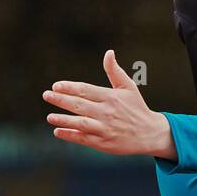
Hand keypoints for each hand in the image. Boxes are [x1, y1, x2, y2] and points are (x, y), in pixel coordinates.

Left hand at [44, 50, 176, 159]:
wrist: (150, 133)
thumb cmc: (137, 108)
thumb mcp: (129, 87)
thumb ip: (115, 71)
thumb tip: (109, 52)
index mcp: (111, 97)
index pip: (86, 90)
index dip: (69, 88)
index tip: (56, 86)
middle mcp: (107, 112)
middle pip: (79, 105)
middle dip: (61, 100)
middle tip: (46, 95)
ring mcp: (104, 128)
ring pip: (80, 123)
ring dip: (63, 120)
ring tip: (49, 117)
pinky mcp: (103, 143)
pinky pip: (83, 138)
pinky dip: (70, 135)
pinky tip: (58, 131)